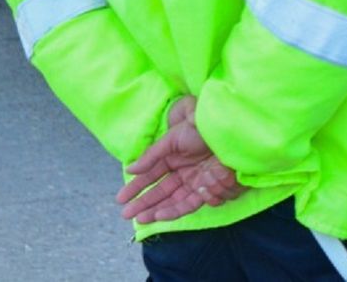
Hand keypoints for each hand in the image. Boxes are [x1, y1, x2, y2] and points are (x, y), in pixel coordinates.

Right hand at [115, 96, 245, 222]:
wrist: (225, 129)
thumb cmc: (199, 127)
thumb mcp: (171, 139)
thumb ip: (151, 156)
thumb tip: (130, 168)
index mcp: (172, 155)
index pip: (150, 175)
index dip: (136, 187)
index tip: (121, 199)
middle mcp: (182, 170)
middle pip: (160, 190)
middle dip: (143, 202)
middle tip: (126, 214)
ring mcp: (194, 180)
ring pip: (171, 200)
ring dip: (155, 210)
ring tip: (139, 219)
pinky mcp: (206, 188)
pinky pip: (188, 203)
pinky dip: (173, 211)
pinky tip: (159, 216)